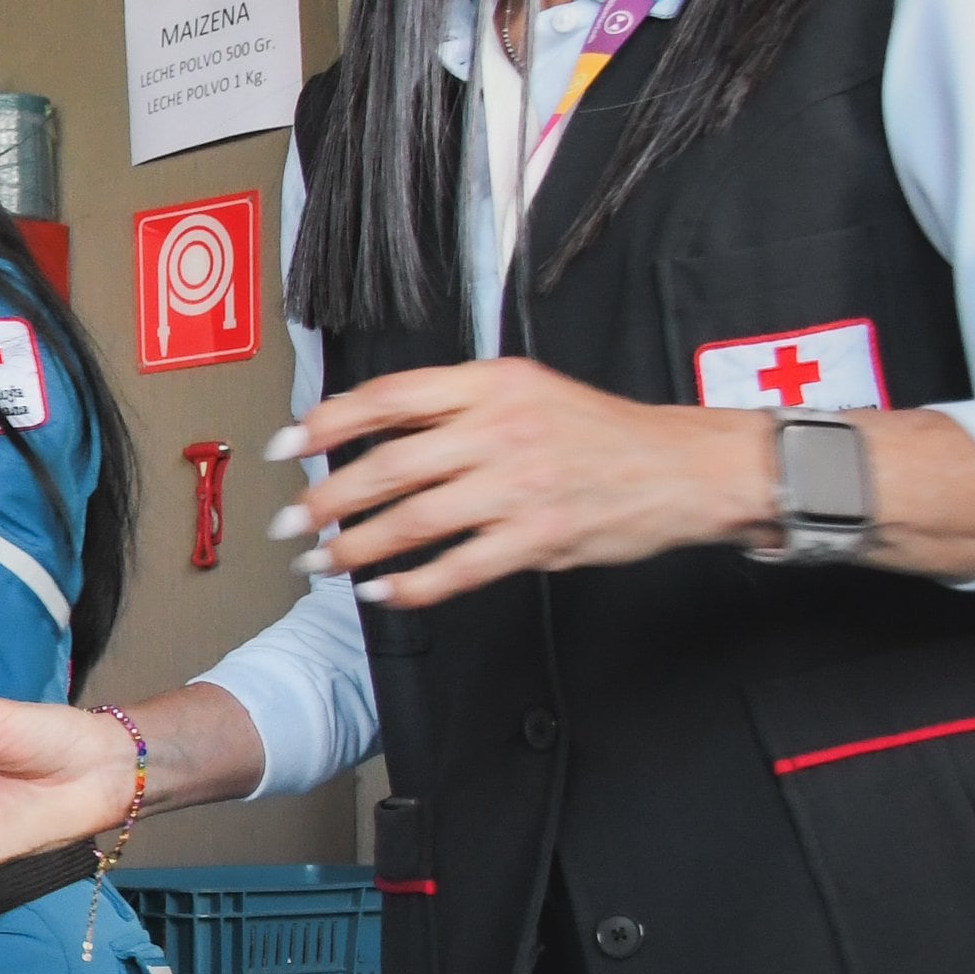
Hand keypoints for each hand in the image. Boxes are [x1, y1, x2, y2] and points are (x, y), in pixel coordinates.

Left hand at [274, 361, 771, 608]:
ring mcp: (522, 485)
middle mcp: (502, 428)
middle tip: (290, 524)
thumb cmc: (600, 432)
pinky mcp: (541, 536)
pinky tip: (382, 590)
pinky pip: (458, 568)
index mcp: (492, 383)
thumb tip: (370, 434)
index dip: (327, 422)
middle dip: (326, 499)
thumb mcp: (526, 392)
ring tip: (323, 561)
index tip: (286, 445)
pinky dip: (411, 585)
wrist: (688, 467)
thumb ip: (454, 408)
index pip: (389, 397)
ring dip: (356, 546)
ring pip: (413, 520)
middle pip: (389, 465)